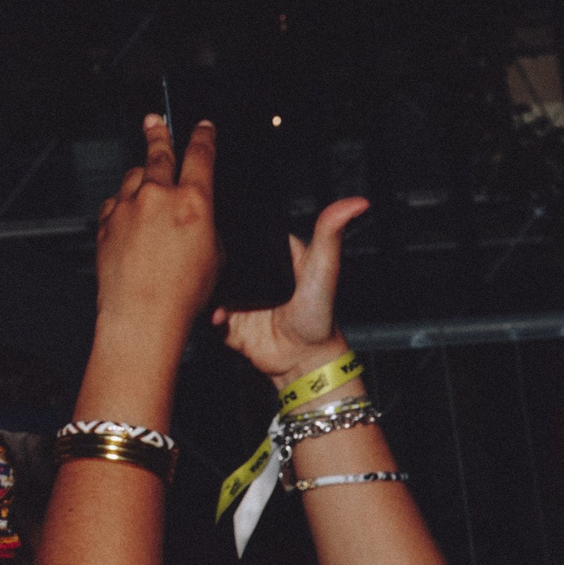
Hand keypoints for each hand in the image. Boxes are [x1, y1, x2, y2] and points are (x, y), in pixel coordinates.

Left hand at [91, 115, 223, 360]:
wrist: (141, 315)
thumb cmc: (182, 295)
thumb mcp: (216, 257)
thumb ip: (205, 225)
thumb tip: (194, 216)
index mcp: (193, 201)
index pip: (200, 156)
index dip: (203, 137)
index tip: (203, 127)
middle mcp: (157, 196)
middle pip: (158, 152)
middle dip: (158, 133)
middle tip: (154, 121)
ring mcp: (128, 206)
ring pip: (134, 177)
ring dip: (141, 179)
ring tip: (147, 188)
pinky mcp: (107, 221)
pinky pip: (116, 203)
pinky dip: (124, 206)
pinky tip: (130, 222)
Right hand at [213, 196, 368, 383]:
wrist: (305, 362)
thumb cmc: (321, 317)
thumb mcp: (323, 269)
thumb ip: (330, 235)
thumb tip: (357, 202)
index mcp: (271, 255)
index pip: (243, 231)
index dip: (228, 225)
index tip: (216, 223)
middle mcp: (250, 274)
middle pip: (219, 256)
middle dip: (208, 259)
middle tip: (208, 262)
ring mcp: (236, 297)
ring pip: (207, 283)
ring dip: (206, 288)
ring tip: (216, 295)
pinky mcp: (226, 320)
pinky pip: (206, 312)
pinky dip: (208, 314)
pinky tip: (220, 316)